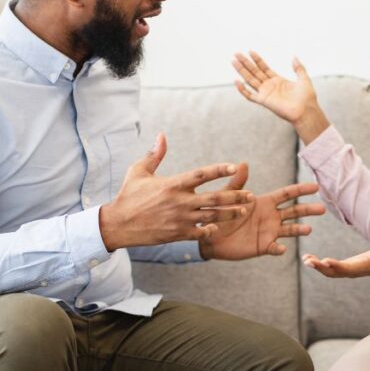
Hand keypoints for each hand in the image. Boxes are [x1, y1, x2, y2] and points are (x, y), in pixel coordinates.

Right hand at [99, 133, 253, 250]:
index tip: (234, 166)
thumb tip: (162, 136)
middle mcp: (179, 202)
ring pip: (212, 216)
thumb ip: (155, 155)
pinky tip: (219, 228)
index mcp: (173, 184)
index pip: (201, 174)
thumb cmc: (128, 195)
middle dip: (235, 196)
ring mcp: (180, 219)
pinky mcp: (177, 234)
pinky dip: (210, 231)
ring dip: (230, 214)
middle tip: (251, 195)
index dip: (219, 170)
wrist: (118, 224)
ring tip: (244, 211)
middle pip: (214, 198)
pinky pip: (199, 233)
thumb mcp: (139, 171)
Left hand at [199, 163, 326, 260]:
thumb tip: (244, 163)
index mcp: (265, 202)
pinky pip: (274, 247)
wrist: (210, 235)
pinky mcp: (263, 246)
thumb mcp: (228, 196)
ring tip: (308, 229)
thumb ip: (238, 182)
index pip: (287, 194)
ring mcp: (269, 232)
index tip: (316, 187)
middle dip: (308, 210)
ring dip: (299, 230)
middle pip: (294, 211)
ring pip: (290, 230)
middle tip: (322, 209)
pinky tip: (282, 248)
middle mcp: (271, 216)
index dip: (301, 190)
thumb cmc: (219, 212)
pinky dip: (279, 248)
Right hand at [232, 51, 330, 144]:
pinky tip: (237, 81)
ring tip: (234, 61)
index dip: (257, 60)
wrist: (306, 110)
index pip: (264, 67)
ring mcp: (266, 93)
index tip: (250, 51)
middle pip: (254, 72)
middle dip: (245, 63)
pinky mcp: (264, 101)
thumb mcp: (304, 79)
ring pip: (250, 80)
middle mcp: (270, 86)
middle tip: (237, 54)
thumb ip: (299, 68)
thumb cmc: (306, 97)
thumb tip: (294, 57)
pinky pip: (250, 96)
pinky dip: (242, 90)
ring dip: (241, 71)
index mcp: (278, 80)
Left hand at [302, 233, 369, 280]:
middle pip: (335, 273)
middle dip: (321, 268)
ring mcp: (349, 271)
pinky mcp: (346, 267)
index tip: (325, 261)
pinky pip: (329, 269)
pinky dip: (319, 264)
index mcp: (364, 267)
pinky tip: (308, 258)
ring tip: (305, 259)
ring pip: (330, 272)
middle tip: (308, 261)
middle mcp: (354, 272)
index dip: (336, 266)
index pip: (348, 268)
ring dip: (317, 266)